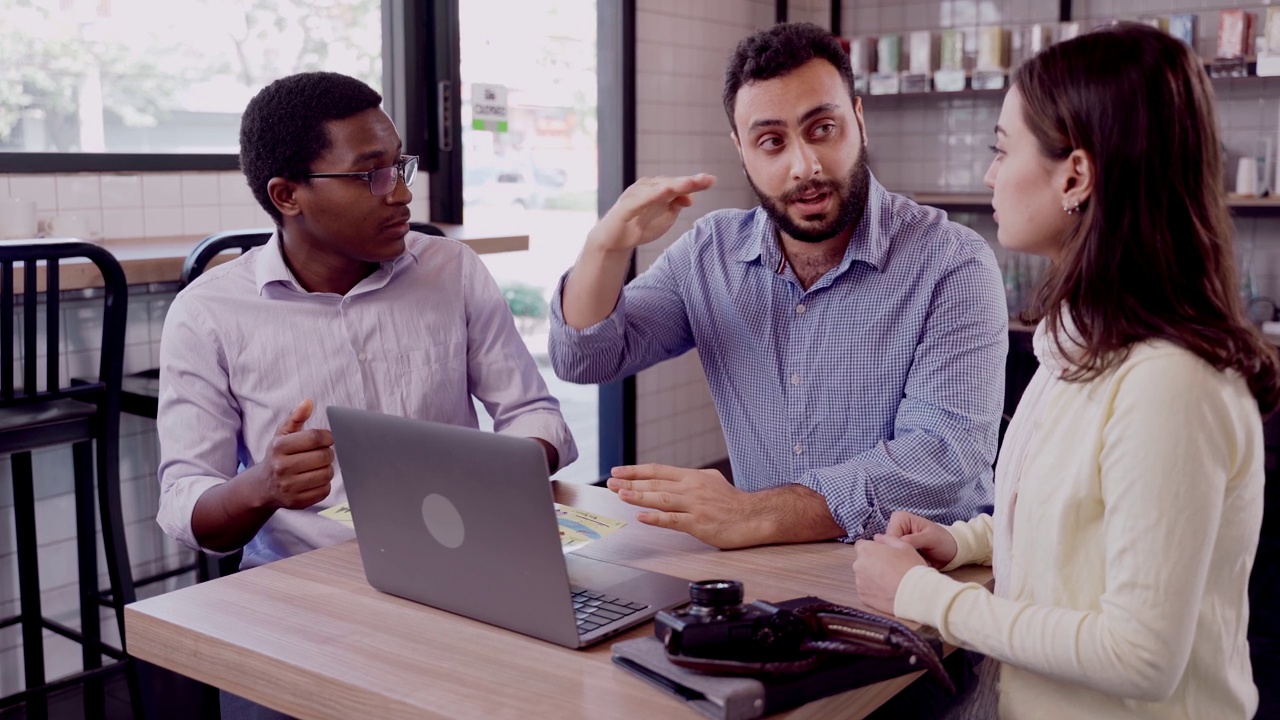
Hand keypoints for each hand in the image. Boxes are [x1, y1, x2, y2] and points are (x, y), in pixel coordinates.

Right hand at [257, 399, 334, 510]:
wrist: (263, 486)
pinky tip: (315, 480)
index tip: (328, 438)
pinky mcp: (297, 502)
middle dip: (327, 453)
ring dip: (327, 469)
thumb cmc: (278, 456)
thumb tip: (308, 402)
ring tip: (318, 466)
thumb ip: (296, 417)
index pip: (315, 438)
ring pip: (326, 474)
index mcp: (279, 447)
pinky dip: (324, 484)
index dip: (327, 436)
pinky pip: (324, 490)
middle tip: (322, 453)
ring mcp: (288, 487)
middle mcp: (281, 467)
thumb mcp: (282, 435)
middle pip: (323, 456)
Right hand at [588, 174, 715, 251]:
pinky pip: (640, 199)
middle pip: (671, 183)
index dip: (696, 182)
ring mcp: (636, 195)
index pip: (680, 185)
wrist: (615, 239)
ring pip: (658, 188)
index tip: (712, 180)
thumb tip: (690, 197)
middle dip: (688, 181)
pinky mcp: (626, 207)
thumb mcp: (665, 216)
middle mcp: (647, 188)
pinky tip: (664, 191)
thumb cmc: (641, 224)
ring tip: (689, 183)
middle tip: (705, 180)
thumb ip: (677, 205)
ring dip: (674, 185)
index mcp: (659, 189)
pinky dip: (652, 195)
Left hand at [606, 463, 764, 548]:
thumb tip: (673, 478)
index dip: (636, 471)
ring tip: (620, 494)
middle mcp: (691, 488)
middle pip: (655, 483)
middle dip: (630, 483)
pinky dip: (656, 518)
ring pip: (661, 499)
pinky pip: (673, 520)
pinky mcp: (699, 524)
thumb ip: (691, 479)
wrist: (754, 516)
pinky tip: (642, 517)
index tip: (618, 471)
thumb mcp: (711, 480)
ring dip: (638, 496)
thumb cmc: (733, 502)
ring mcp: (694, 506)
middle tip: (611, 483)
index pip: (658, 470)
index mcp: (692, 477)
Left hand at [852, 535, 927, 614]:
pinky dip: (873, 590)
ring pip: (864, 576)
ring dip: (872, 577)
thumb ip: (887, 538)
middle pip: (862, 561)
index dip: (872, 549)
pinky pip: (866, 590)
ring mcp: (859, 582)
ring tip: (890, 581)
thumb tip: (877, 537)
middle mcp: (858, 565)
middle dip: (871, 563)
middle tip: (890, 569)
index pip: (861, 545)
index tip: (883, 554)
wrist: (915, 594)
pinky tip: (887, 591)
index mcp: (866, 550)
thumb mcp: (903, 545)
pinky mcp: (863, 596)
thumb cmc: (910, 566)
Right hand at [884, 510, 957, 568]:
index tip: (911, 556)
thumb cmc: (943, 540)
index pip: (889, 536)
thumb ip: (913, 540)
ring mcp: (896, 540)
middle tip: (914, 561)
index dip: (897, 549)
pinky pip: (895, 560)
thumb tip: (896, 544)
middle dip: (899, 556)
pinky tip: (912, 567)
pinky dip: (903, 564)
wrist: (952, 551)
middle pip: (887, 546)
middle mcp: (895, 528)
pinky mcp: (899, 551)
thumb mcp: (930, 538)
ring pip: (890, 554)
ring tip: (915, 564)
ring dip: (901, 561)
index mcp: (900, 518)